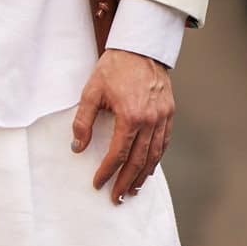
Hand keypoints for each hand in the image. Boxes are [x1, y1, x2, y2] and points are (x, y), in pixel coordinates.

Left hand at [71, 50, 173, 204]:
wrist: (141, 47)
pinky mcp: (169, 113)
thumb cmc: (114, 68)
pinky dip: (156, 159)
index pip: (118, 154)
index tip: (98, 184)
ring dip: (143, 176)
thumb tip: (77, 148)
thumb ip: (83, 122)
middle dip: (126, 182)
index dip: (107, 172)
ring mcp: (163, 117)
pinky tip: (149, 170)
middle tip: (117, 198)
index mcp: (130, 116)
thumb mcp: (91, 92)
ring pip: (154, 155)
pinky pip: (164, 142)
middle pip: (138, 161)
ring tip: (133, 191)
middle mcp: (150, 120)